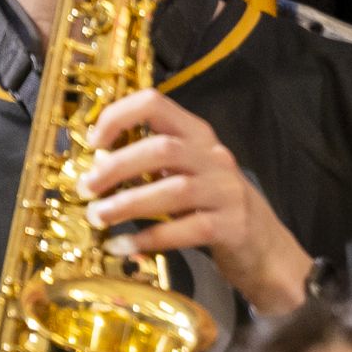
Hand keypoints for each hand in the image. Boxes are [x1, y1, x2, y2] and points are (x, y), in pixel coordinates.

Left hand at [83, 88, 314, 313]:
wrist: (264, 247)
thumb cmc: (213, 207)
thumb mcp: (188, 173)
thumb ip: (152, 163)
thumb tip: (96, 165)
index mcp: (199, 136)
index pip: (156, 103)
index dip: (119, 116)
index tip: (94, 143)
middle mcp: (215, 157)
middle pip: (162, 148)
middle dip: (117, 167)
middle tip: (87, 188)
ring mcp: (226, 191)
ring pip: (173, 190)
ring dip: (128, 203)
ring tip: (98, 217)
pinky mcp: (231, 226)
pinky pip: (185, 230)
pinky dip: (149, 238)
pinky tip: (123, 246)